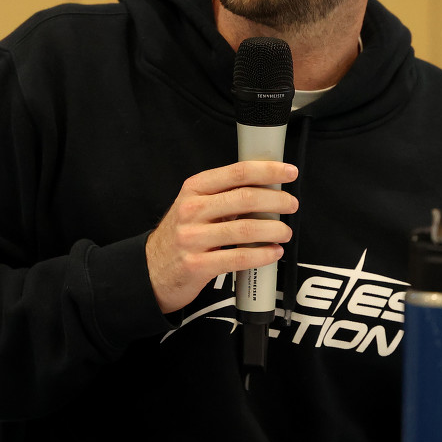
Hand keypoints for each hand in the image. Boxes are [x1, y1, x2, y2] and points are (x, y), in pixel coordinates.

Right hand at [145, 160, 298, 313]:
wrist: (150, 270)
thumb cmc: (180, 236)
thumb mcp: (193, 206)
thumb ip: (223, 196)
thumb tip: (266, 190)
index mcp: (194, 189)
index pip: (236, 172)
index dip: (267, 170)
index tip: (288, 172)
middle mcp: (191, 210)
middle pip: (245, 198)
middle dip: (277, 200)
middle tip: (291, 205)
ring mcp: (192, 238)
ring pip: (246, 228)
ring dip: (274, 229)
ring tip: (285, 232)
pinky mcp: (197, 265)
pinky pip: (239, 258)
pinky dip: (262, 254)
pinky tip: (273, 252)